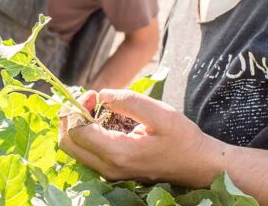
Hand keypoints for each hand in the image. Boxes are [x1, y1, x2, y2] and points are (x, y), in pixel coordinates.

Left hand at [59, 89, 227, 187]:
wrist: (199, 166)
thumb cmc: (183, 138)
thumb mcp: (161, 114)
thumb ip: (129, 102)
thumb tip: (101, 94)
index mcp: (118, 153)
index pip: (77, 131)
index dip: (78, 108)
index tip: (93, 93)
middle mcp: (109, 168)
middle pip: (68, 144)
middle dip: (71, 117)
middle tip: (89, 99)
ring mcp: (110, 173)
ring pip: (75, 150)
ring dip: (78, 125)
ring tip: (96, 107)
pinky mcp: (114, 171)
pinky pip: (87, 153)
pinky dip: (87, 134)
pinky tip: (105, 120)